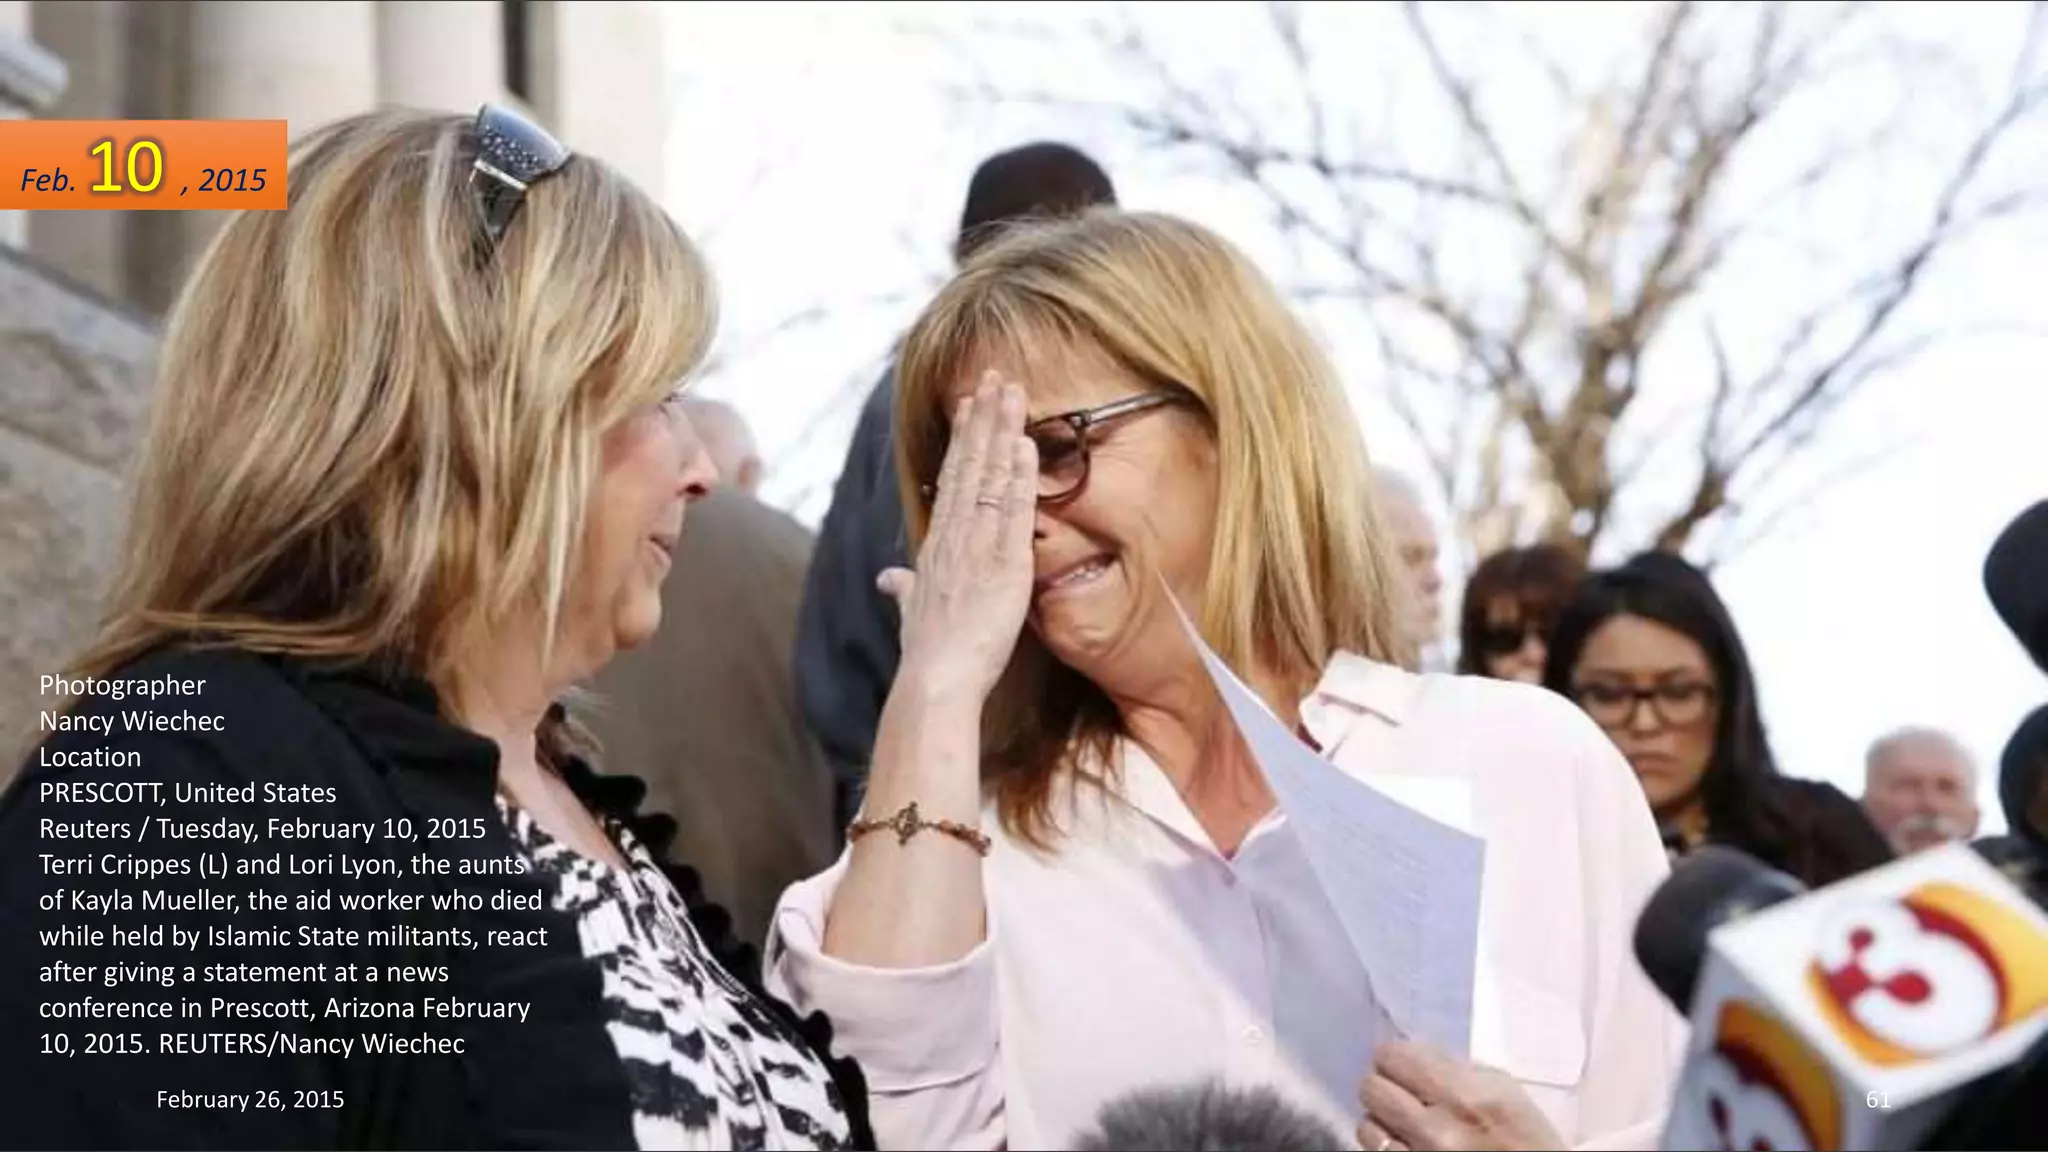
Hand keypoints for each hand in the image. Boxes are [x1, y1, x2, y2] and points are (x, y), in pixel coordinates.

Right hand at [880, 372, 1037, 703]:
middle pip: (969, 465)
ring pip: (990, 477)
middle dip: (982, 419)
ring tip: (1012, 392)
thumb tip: (888, 579)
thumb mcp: (912, 612)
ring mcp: (977, 546)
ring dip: (1001, 432)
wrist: (935, 679)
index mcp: (937, 545)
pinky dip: (1019, 476)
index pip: (952, 480)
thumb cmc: (926, 653)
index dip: (962, 440)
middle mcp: (953, 536)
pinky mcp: (1003, 564)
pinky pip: (1012, 511)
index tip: (970, 406)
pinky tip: (1024, 444)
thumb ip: (903, 589)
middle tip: (994, 378)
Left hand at [1356, 1040, 1565, 1151]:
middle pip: (1371, 1088)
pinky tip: (1410, 1145)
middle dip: (1386, 1087)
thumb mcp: (1505, 1091)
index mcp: (1464, 1096)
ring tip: (1407, 1125)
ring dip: (1383, 1122)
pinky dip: (1390, 1147)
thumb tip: (1412, 1052)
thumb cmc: (1529, 1139)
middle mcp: (1436, 1130)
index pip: (1392, 1058)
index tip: (1402, 1064)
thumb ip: (1456, 1068)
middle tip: (1403, 1093)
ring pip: (1367, 1127)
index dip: (1394, 1058)